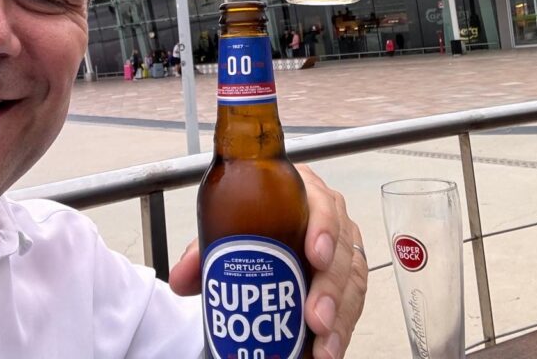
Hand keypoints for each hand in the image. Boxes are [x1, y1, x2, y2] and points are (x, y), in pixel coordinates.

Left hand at [169, 164, 367, 358]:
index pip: (321, 202)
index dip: (323, 227)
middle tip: (314, 317)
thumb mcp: (224, 234)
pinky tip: (328, 350)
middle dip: (330, 286)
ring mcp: (341, 249)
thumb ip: (202, 252)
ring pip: (351, 279)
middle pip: (341, 248)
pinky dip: (343, 329)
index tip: (315, 256)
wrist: (263, 240)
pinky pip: (354, 302)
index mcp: (302, 193)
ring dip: (339, 315)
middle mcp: (328, 218)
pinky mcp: (347, 278)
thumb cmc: (250, 225)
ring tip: (321, 343)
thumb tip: (182, 278)